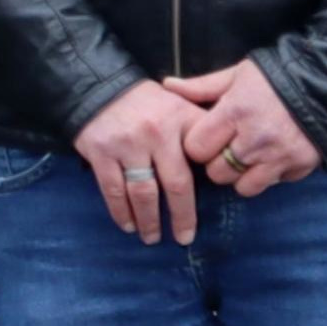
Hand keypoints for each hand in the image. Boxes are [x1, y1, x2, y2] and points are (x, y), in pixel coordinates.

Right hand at [73, 80, 204, 244]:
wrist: (99, 87)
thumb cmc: (148, 103)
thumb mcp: (180, 104)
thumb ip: (201, 127)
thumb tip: (227, 156)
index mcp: (180, 120)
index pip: (202, 159)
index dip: (212, 183)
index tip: (215, 207)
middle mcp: (155, 133)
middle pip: (175, 184)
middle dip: (181, 216)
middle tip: (184, 238)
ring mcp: (126, 145)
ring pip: (142, 193)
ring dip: (149, 220)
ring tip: (152, 237)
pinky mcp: (101, 153)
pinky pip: (113, 189)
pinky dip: (121, 211)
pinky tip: (128, 224)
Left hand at [165, 57, 322, 198]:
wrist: (326, 83)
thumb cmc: (274, 78)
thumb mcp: (236, 76)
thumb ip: (201, 87)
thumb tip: (167, 86)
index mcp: (234, 112)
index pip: (196, 149)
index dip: (198, 145)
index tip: (207, 138)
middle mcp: (255, 138)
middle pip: (216, 173)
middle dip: (217, 163)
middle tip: (227, 148)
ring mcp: (279, 156)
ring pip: (242, 187)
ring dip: (241, 175)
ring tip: (247, 156)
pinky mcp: (299, 167)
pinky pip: (272, 184)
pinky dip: (268, 176)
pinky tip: (271, 157)